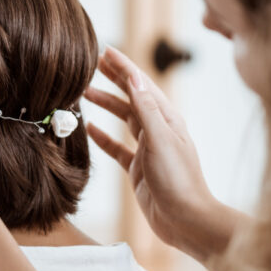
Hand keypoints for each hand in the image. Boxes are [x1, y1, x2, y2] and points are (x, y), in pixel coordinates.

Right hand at [85, 47, 242, 261]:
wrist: (186, 220)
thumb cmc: (178, 180)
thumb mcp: (160, 139)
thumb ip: (145, 108)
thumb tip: (134, 77)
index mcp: (167, 119)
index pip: (142, 84)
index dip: (123, 67)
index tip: (106, 50)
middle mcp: (158, 130)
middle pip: (132, 97)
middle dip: (113, 79)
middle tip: (91, 65)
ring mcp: (148, 149)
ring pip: (123, 119)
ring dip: (106, 105)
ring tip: (84, 92)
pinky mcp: (138, 168)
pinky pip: (117, 147)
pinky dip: (103, 137)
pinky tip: (90, 128)